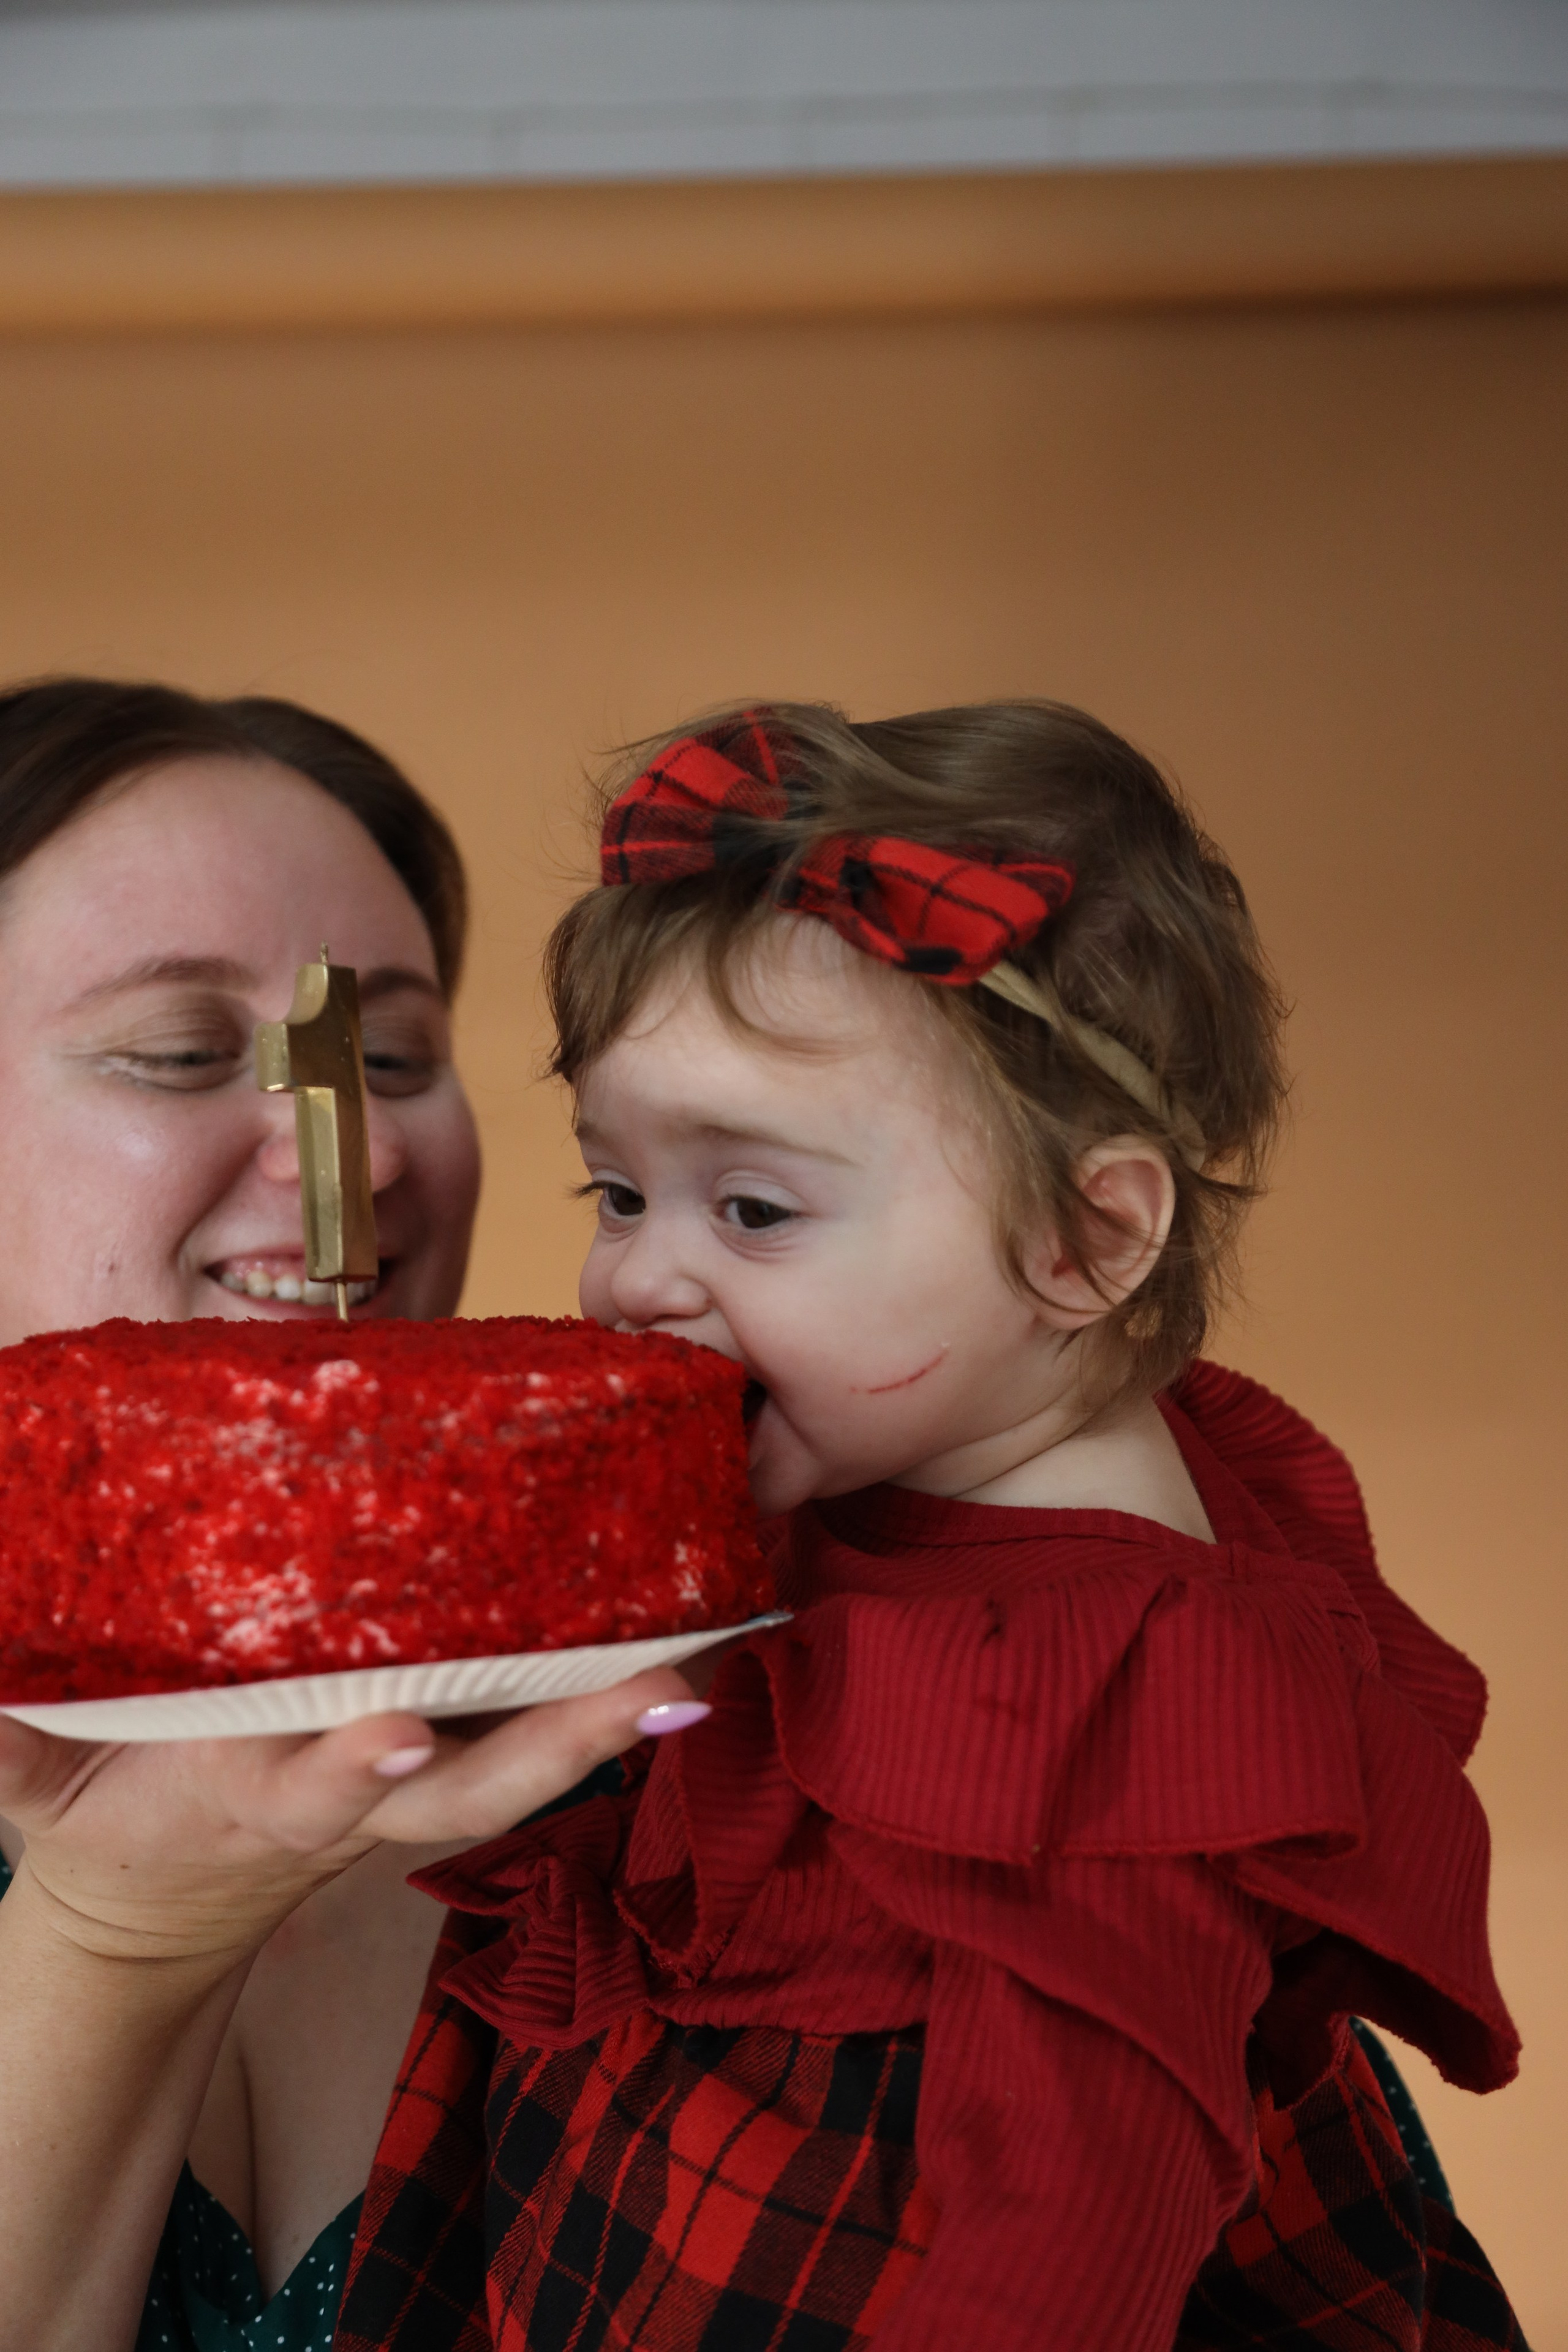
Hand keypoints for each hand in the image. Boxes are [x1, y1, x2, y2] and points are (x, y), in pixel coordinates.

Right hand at [0, 1663, 694, 1969]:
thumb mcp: (44, 1789)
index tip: (396, 1734)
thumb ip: (15, 1743)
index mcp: (260, 1798)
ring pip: (525, 1760)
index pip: (314, 1792)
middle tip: (655, 1692)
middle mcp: (361, 1794)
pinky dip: (602, 1701)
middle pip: (474, 1785)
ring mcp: (415, 1785)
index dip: (351, 1768)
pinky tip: (682, 1644)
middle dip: (561, 1746)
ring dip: (612, 1719)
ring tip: (703, 1661)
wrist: (166, 1902)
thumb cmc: (112, 1817)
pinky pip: (529, 1730)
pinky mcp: (443, 1759)